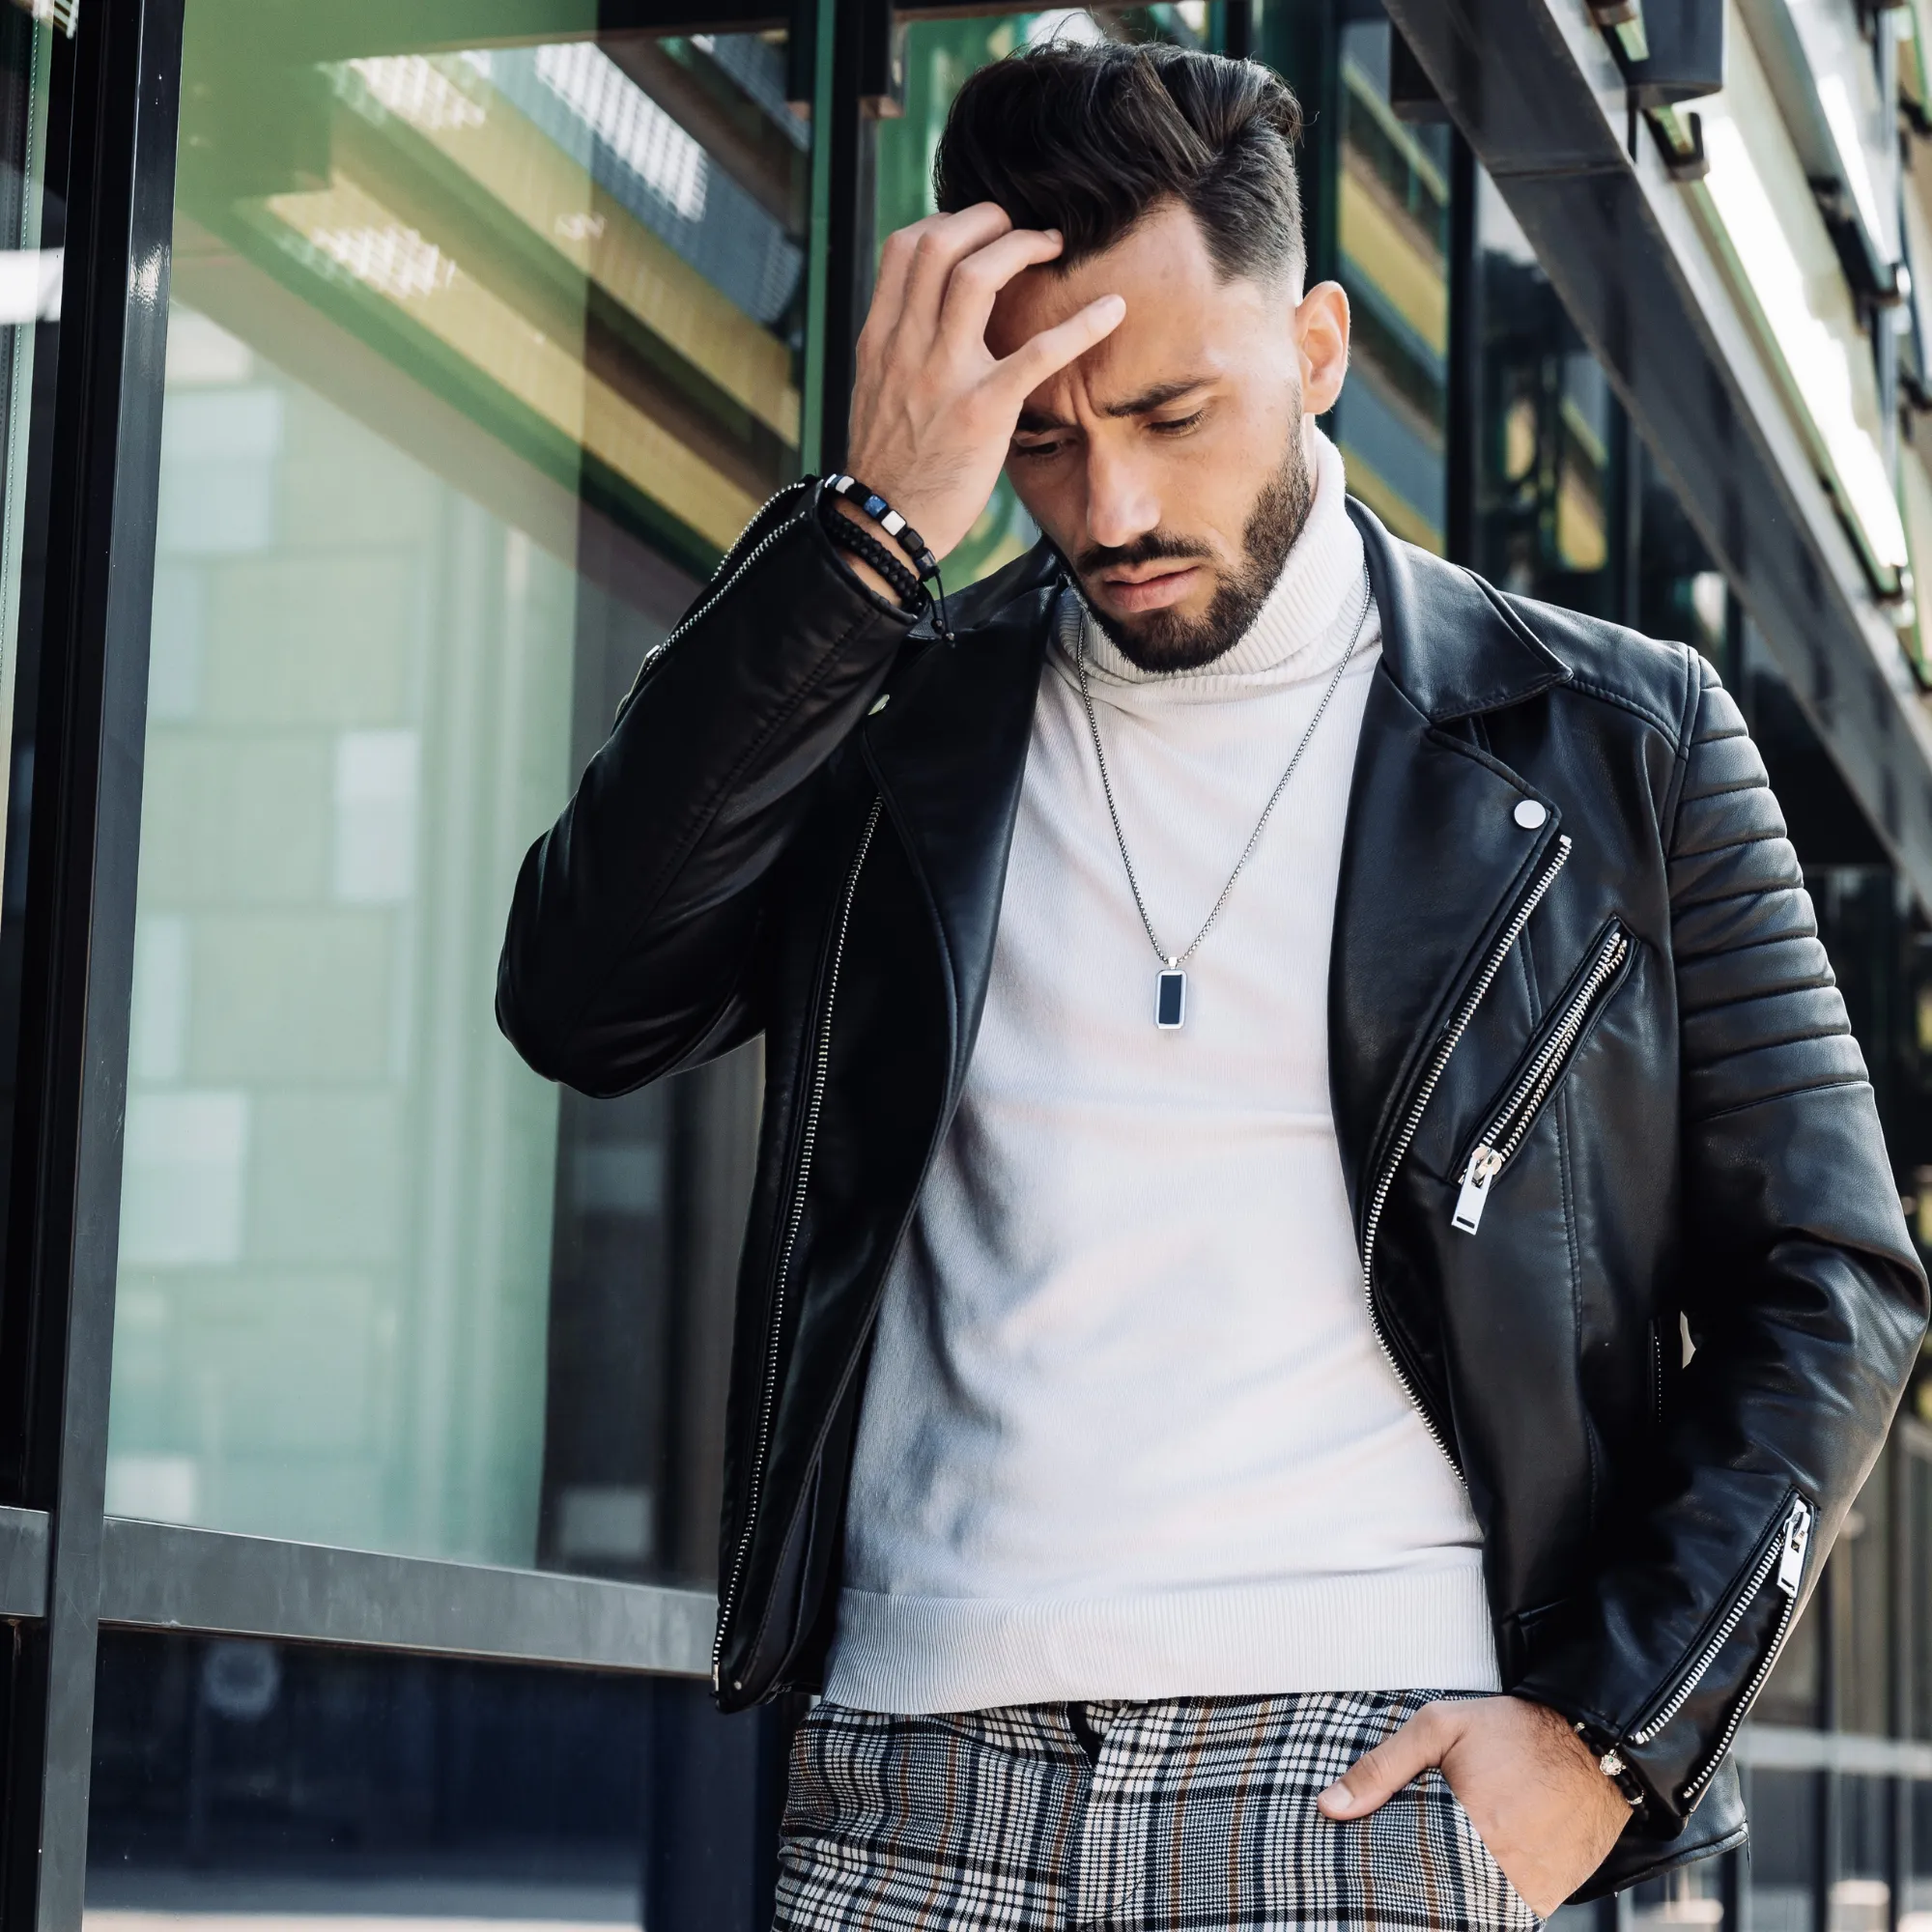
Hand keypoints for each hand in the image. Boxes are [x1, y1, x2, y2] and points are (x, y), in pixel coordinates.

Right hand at [838, 204, 1124, 580]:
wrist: (883, 525)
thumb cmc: (891, 465)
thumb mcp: (878, 392)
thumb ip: (902, 348)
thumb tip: (931, 316)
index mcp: (881, 338)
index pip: (905, 247)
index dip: (948, 222)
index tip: (979, 229)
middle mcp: (907, 345)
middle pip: (941, 242)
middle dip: (989, 220)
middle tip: (1024, 228)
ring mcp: (944, 374)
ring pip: (980, 274)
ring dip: (1025, 246)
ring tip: (1055, 246)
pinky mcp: (984, 410)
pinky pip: (1038, 352)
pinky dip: (1082, 325)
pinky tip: (1113, 311)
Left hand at [1317, 1697, 1631, 1915]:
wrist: (1594, 1745)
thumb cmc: (1515, 1731)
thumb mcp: (1440, 1728)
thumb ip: (1382, 1768)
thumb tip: (1330, 1805)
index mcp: (1465, 1824)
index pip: (1402, 1869)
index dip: (1379, 1871)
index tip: (1360, 1873)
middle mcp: (1497, 1865)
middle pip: (1434, 1894)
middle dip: (1411, 1886)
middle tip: (1393, 1873)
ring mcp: (1525, 1888)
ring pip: (1468, 1908)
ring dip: (1446, 1895)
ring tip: (1427, 1876)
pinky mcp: (1546, 1898)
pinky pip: (1503, 1914)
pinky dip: (1481, 1903)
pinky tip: (1463, 1882)